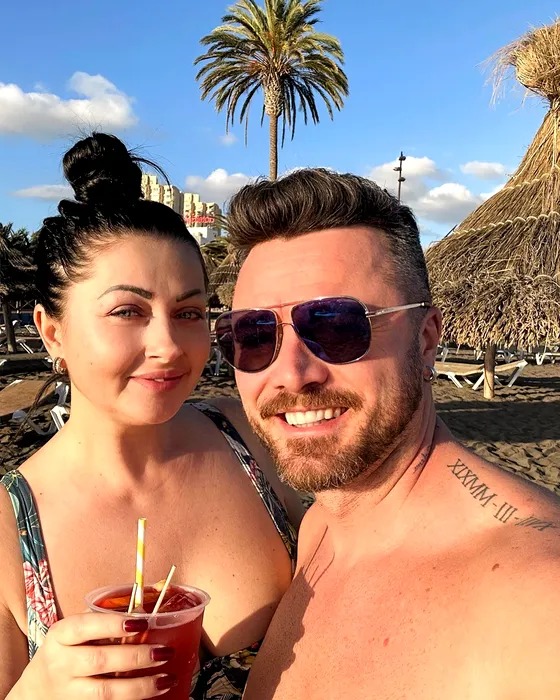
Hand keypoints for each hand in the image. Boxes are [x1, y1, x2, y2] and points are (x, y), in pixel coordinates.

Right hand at [15, 612, 175, 698]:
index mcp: (61, 635)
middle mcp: (61, 663)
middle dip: (136, 657)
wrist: (36, 691)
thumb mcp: (76, 632)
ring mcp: (67, 691)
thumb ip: (106, 618)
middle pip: (99, 660)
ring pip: (105, 692)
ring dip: (140, 686)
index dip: (113, 624)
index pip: (85, 626)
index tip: (142, 623)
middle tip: (164, 652)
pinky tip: (151, 694)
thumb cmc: (68, 651)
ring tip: (166, 678)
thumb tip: (153, 598)